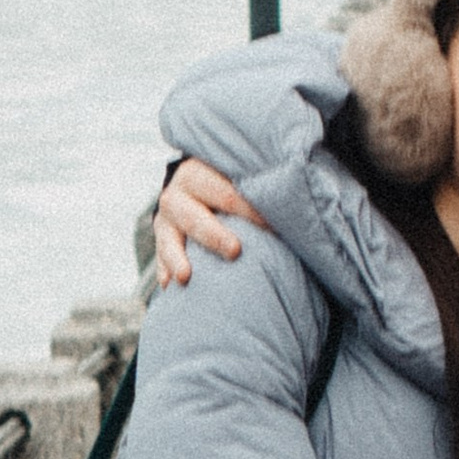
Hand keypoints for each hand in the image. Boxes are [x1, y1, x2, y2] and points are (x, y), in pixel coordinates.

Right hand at [153, 158, 262, 287]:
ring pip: (168, 239)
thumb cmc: (229, 185)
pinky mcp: (161, 241)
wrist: (193, 186)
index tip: (274, 228)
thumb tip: (298, 202)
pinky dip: (165, 271)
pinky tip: (170, 286)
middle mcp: (177, 195)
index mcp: (199, 173)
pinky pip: (160, 259)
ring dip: (176, 257)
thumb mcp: (237, 177)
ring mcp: (165, 220)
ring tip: (185, 276)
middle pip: (195, 216)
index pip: (227, 193)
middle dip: (214, 235)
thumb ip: (258, 187)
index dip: (251, 211)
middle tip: (235, 251)